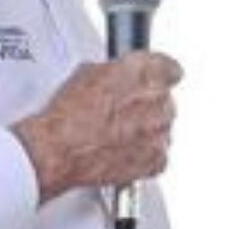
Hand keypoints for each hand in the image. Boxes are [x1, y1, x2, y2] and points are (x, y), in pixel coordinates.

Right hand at [11, 52, 179, 200]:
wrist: (57, 150)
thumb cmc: (67, 114)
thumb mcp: (89, 73)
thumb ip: (121, 71)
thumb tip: (124, 73)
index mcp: (146, 73)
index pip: (171, 69)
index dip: (160, 75)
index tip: (156, 80)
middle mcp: (158, 101)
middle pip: (165, 101)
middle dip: (147, 106)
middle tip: (121, 114)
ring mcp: (159, 132)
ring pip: (162, 128)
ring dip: (146, 131)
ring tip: (116, 136)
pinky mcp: (155, 160)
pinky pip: (159, 156)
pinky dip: (144, 156)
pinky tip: (122, 152)